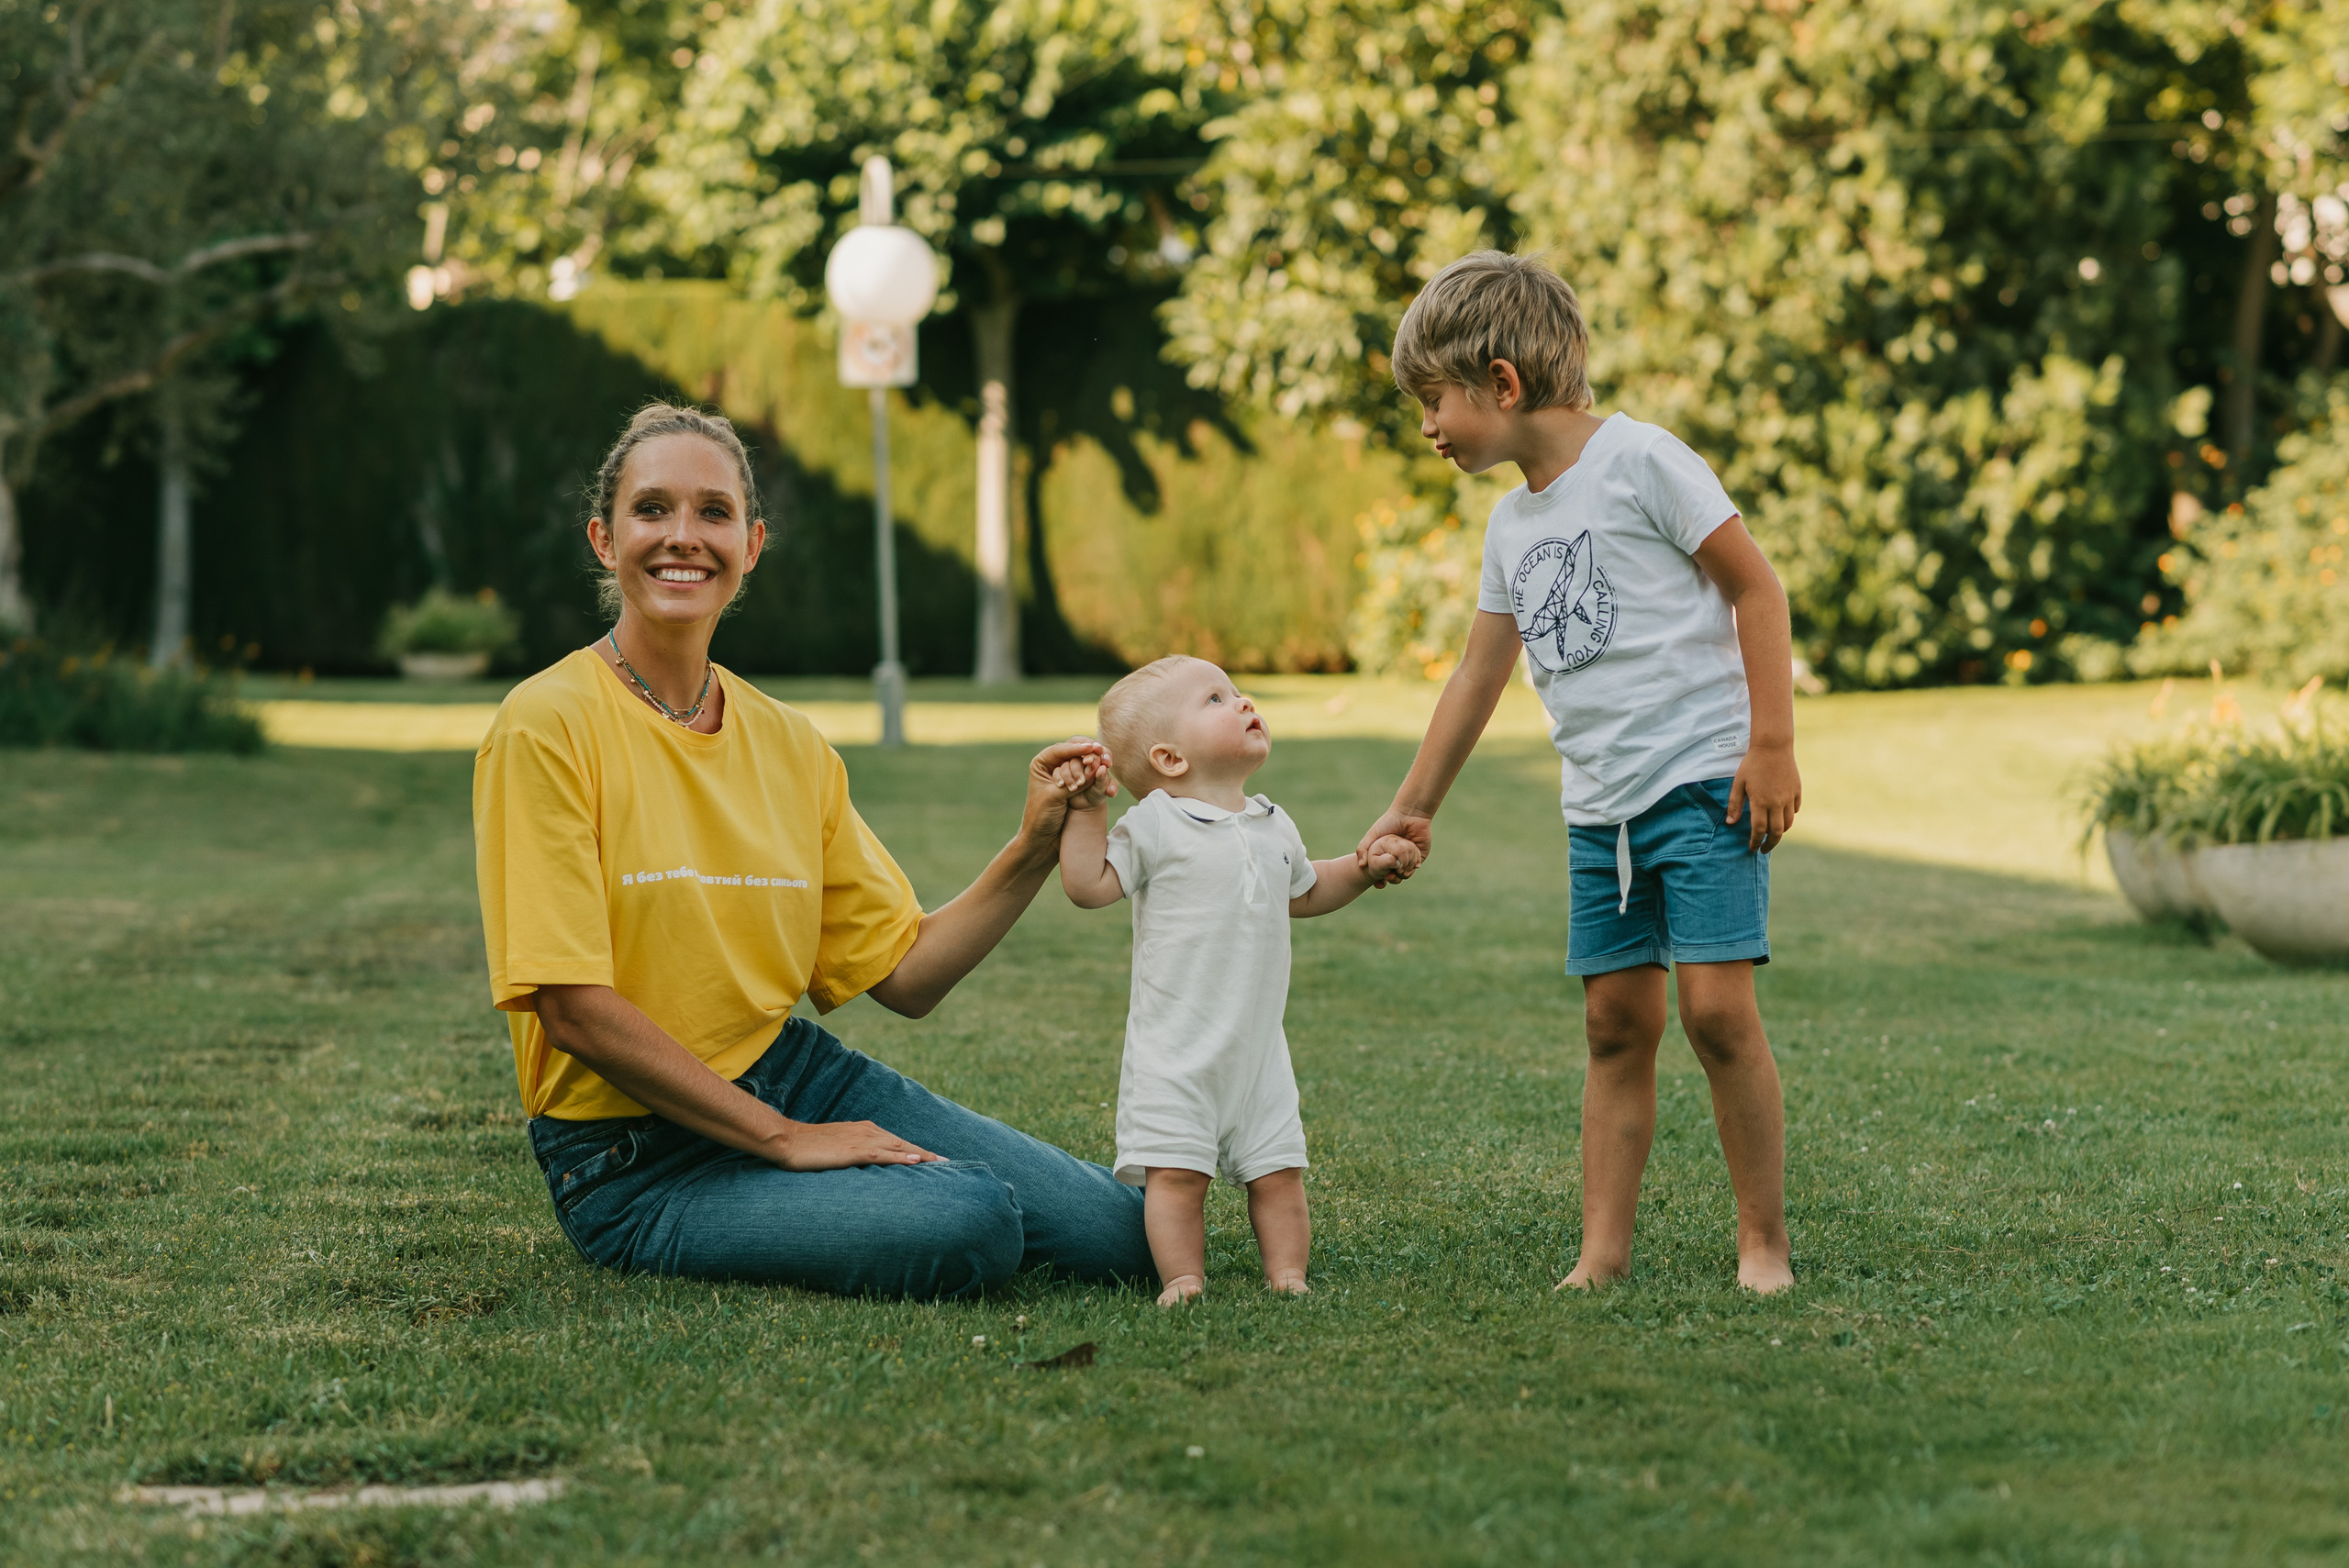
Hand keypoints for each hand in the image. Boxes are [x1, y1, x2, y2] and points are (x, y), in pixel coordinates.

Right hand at [774, 1120, 940, 1170]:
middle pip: (904, 1143)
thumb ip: (854, 1154)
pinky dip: (900, 1157)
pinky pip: (882, 1154)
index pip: (897, 1142)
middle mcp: (868, 1131)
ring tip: (941, 1163)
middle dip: (926, 1153)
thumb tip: (865, 1166)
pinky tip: (915, 1161)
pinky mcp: (852, 1150)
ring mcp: (861, 1140)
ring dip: (921, 1155)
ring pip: (898, 1147)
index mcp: (865, 1131)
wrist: (788, 1140)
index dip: (916, 1151)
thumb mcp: (838, 1149)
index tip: (935, 1160)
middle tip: (948, 1163)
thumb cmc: (810, 1147)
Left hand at [1022, 737, 1112, 847]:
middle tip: (1103, 756)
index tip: (1092, 748)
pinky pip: (1093, 776)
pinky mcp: (1080, 785)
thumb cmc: (1042, 818)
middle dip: (1090, 754)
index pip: (1061, 749)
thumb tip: (1097, 769)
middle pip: (1076, 750)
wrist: (1044, 841)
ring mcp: (1069, 774)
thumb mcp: (1055, 797)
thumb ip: (1074, 782)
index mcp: (1042, 763)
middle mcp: (1056, 765)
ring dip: (1097, 765)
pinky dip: (1101, 778)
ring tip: (1105, 768)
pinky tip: (1109, 786)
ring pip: (1087, 762)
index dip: (1077, 748)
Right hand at [1355, 809, 1432, 883]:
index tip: (1378, 883)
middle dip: (1390, 879)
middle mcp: (1397, 858)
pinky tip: (1405, 866)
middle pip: (1393, 875)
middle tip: (1387, 877)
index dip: (1378, 879)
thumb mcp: (1372, 835)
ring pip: (1404, 874)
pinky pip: (1415, 867)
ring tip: (1396, 870)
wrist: (1409, 814)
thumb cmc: (1389, 822)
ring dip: (1400, 875)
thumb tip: (1361, 866)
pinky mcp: (1419, 855)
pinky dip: (1410, 869)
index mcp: (1385, 854)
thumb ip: (1363, 849)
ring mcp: (1409, 857)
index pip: (1381, 871)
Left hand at [1725, 741, 1800, 851]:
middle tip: (1764, 849)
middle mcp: (1777, 803)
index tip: (1752, 848)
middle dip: (1770, 844)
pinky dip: (1788, 817)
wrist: (1773, 746)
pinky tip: (1781, 817)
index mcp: (1761, 802)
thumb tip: (1731, 823)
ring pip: (1788, 823)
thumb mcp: (1738, 783)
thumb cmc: (1752, 764)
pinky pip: (1794, 809)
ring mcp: (1789, 797)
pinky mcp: (1797, 791)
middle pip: (1777, 832)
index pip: (1759, 830)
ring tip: (1772, 835)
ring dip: (1781, 832)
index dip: (1755, 842)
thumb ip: (1734, 804)